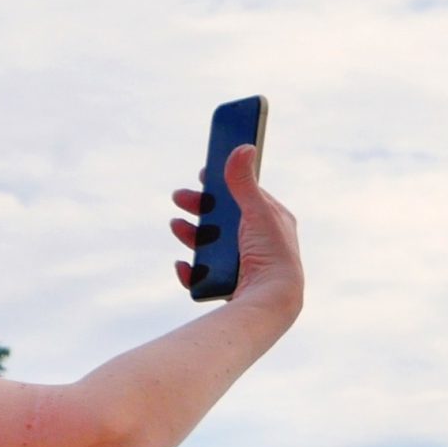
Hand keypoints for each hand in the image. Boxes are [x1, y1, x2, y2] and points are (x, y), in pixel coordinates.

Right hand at [170, 144, 301, 321]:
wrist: (271, 299)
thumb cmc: (271, 253)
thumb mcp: (256, 211)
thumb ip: (244, 181)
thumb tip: (244, 146)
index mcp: (270, 222)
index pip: (244, 196)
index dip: (222, 185)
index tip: (203, 174)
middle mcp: (257, 243)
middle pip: (221, 220)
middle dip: (198, 207)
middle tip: (179, 197)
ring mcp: (243, 265)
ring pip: (209, 246)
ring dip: (189, 234)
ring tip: (176, 226)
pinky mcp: (229, 287)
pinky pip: (204, 277)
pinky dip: (190, 271)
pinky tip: (183, 266)